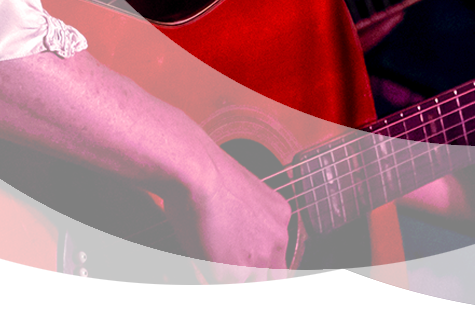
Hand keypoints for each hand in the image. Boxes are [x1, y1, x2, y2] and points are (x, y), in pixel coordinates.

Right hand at [158, 146, 290, 312]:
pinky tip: (208, 312)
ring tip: (225, 309)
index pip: (279, 257)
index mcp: (279, 217)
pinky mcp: (231, 275)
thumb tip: (220, 225)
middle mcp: (274, 241)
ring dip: (239, 307)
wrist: (195, 170)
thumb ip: (238, 212)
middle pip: (274, 286)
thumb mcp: (236, 188)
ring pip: (255, 303)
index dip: (263, 272)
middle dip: (256, 295)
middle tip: (240, 300)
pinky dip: (218, 313)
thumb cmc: (203, 169)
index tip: (250, 278)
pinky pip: (226, 308)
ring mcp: (255, 261)